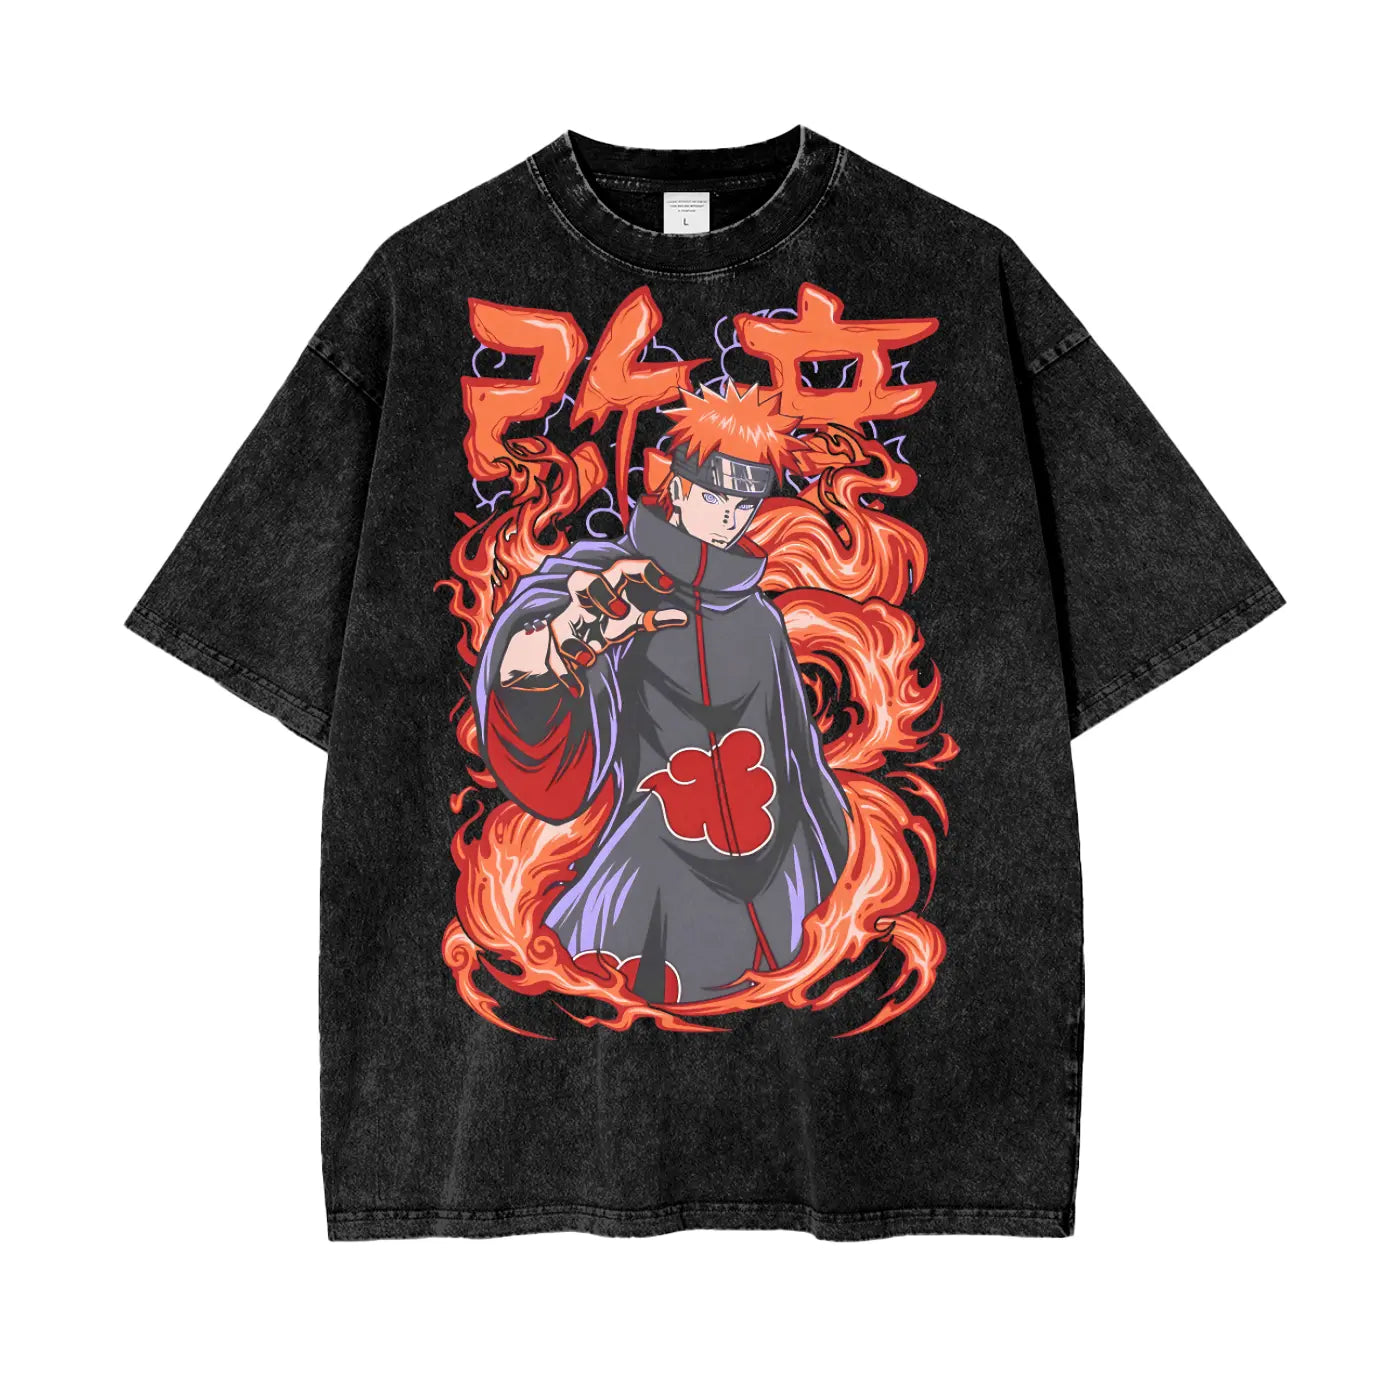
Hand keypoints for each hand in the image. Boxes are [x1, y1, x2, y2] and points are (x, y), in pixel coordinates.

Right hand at [547, 558, 687, 694]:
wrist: (573, 642)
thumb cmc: (609, 622)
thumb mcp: (633, 621)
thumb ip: (655, 618)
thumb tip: (683, 617)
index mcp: (608, 588)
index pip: (624, 568)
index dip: (645, 571)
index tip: (668, 586)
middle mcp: (584, 601)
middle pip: (581, 580)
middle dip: (600, 594)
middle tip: (621, 612)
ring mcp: (568, 622)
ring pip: (559, 624)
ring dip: (571, 643)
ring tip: (589, 661)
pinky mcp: (556, 645)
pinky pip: (554, 658)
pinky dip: (564, 674)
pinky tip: (576, 689)